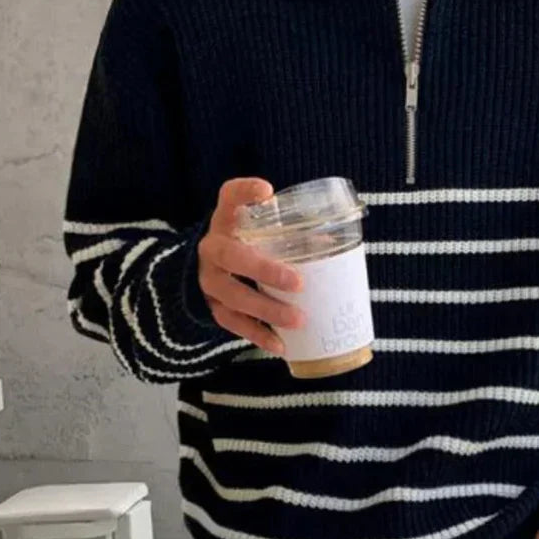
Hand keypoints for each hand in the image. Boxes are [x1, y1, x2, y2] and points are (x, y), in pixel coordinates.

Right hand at [198, 177, 304, 353]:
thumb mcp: (258, 230)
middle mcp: (212, 247)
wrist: (206, 269)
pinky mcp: (212, 306)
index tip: (265, 192)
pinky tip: (281, 345)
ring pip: (233, 296)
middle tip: (298, 282)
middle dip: (265, 270)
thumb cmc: (246, 244)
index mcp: (226, 220)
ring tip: (299, 319)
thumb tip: (332, 244)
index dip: (244, 193)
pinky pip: (233, 323)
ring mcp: (209, 278)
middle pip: (231, 256)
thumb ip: (289, 232)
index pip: (229, 197)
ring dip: (267, 309)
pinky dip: (258, 335)